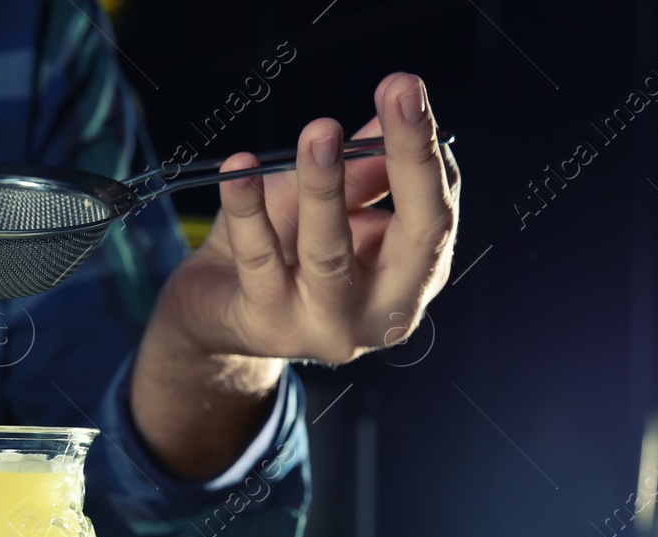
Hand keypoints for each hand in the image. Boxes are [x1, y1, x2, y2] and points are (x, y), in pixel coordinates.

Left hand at [131, 72, 459, 477]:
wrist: (220, 312)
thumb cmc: (285, 252)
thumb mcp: (330, 202)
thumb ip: (363, 166)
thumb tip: (393, 112)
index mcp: (413, 277)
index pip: (437, 211)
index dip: (425, 148)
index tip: (408, 88)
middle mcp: (383, 311)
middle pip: (415, 236)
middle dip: (409, 157)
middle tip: (397, 92)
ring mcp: (326, 325)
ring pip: (329, 251)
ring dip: (326, 186)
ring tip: (320, 132)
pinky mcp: (269, 326)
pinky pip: (259, 258)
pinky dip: (248, 209)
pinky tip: (239, 169)